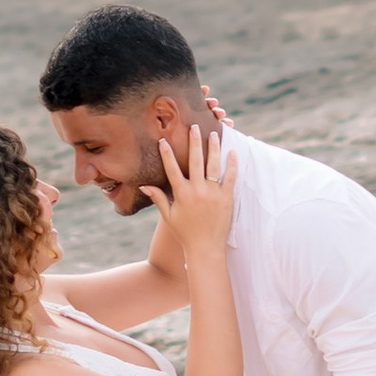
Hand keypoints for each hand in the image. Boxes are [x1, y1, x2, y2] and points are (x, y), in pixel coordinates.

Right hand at [146, 120, 236, 258]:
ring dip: (213, 148)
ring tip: (214, 133)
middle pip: (195, 161)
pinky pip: (230, 177)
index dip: (167, 154)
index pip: (172, 169)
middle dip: (194, 142)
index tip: (163, 140)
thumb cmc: (185, 233)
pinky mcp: (226, 198)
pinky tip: (232, 151)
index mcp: (181, 194)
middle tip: (193, 126)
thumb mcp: (169, 216)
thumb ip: (159, 199)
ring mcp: (213, 194)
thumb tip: (143, 186)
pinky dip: (231, 164)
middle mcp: (197, 191)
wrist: (206, 249)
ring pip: (213, 165)